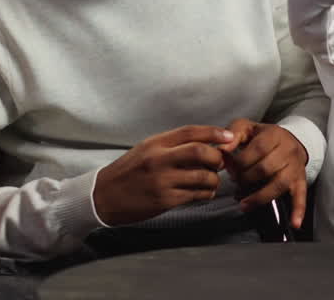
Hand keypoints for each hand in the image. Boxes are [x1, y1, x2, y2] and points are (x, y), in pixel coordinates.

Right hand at [92, 125, 230, 226]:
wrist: (103, 196)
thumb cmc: (129, 172)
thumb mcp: (147, 149)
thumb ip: (172, 145)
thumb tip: (206, 143)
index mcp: (156, 144)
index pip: (191, 132)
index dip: (214, 132)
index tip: (229, 137)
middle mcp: (159, 160)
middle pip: (201, 152)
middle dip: (218, 158)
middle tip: (220, 163)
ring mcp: (162, 181)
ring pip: (203, 176)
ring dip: (214, 179)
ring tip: (212, 181)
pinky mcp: (164, 200)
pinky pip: (195, 195)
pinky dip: (206, 193)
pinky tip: (204, 193)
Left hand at [219, 118, 309, 228]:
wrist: (291, 140)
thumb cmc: (264, 136)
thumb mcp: (248, 128)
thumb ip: (233, 134)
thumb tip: (221, 151)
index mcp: (275, 134)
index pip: (257, 149)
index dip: (240, 162)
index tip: (229, 169)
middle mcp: (288, 150)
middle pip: (265, 168)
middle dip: (245, 179)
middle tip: (235, 182)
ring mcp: (295, 167)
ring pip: (278, 184)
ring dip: (259, 197)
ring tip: (244, 204)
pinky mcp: (300, 181)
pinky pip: (301, 196)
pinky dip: (298, 211)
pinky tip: (294, 223)